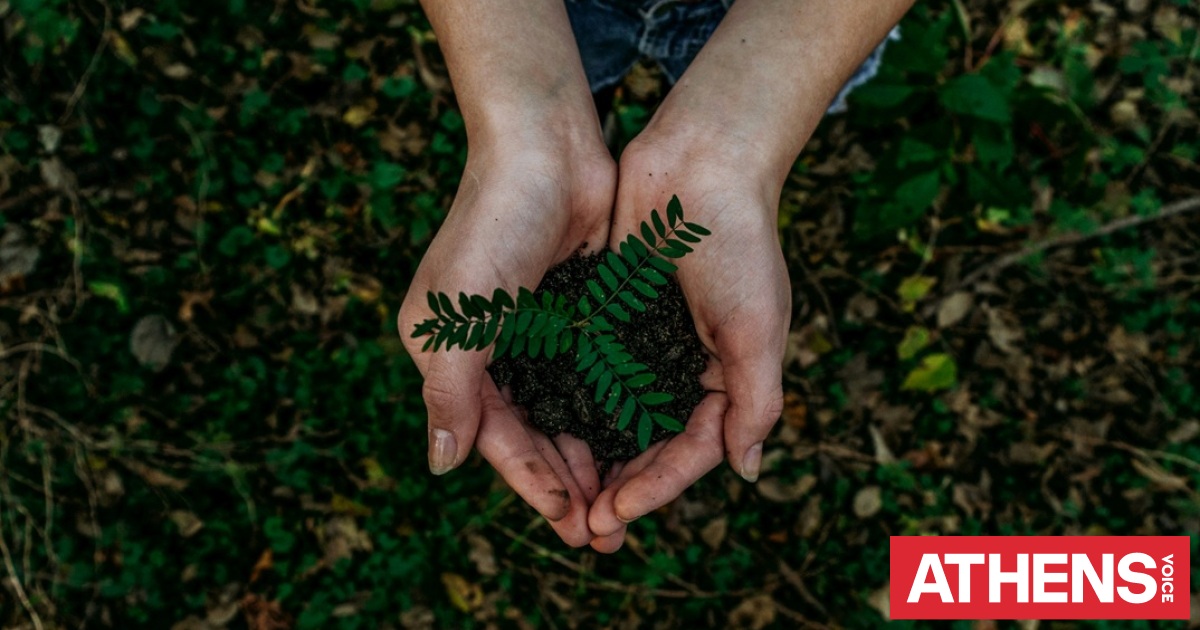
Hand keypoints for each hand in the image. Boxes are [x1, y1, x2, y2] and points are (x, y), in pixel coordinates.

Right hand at [398, 134, 614, 546]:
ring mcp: (537, 331)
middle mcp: (492, 349)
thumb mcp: (458, 315)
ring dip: (593, 455)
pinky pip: (595, 375)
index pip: (494, 435)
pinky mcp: (578, 311)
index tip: (570, 520)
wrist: (546, 146)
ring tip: (625, 500)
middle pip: (533, 432)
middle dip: (567, 482)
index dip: (531, 481)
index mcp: (451, 354)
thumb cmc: (492, 225)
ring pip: (567, 411)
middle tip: (605, 531)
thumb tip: (442, 465)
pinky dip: (613, 410)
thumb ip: (450, 391)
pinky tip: (641, 440)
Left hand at [586, 134, 789, 552]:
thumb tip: (746, 471)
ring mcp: (643, 343)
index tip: (616, 513)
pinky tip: (541, 430)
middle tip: (582, 527)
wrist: (701, 161)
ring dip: (590, 457)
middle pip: (648, 445)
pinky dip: (568, 403)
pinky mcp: (609, 315)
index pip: (690, 451)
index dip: (656, 487)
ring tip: (559, 496)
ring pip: (612, 417)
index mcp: (725, 378)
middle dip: (619, 487)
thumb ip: (755, 400)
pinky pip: (587, 371)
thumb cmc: (740, 243)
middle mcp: (683, 368)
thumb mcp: (758, 327)